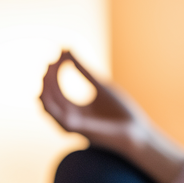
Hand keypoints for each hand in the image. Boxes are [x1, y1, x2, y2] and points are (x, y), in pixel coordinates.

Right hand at [40, 49, 183, 182]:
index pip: (57, 89)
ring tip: (48, 71)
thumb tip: (67, 49)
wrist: (137, 133)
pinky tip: (51, 90)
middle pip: (50, 97)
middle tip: (51, 61)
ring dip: (46, 90)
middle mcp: (70, 118)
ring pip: (49, 108)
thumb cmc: (121, 112)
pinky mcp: (79, 130)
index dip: (55, 72)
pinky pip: (59, 118)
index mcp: (75, 109)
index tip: (59, 53)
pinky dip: (53, 104)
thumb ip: (83, 70)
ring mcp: (73, 126)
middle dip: (48, 79)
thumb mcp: (100, 86)